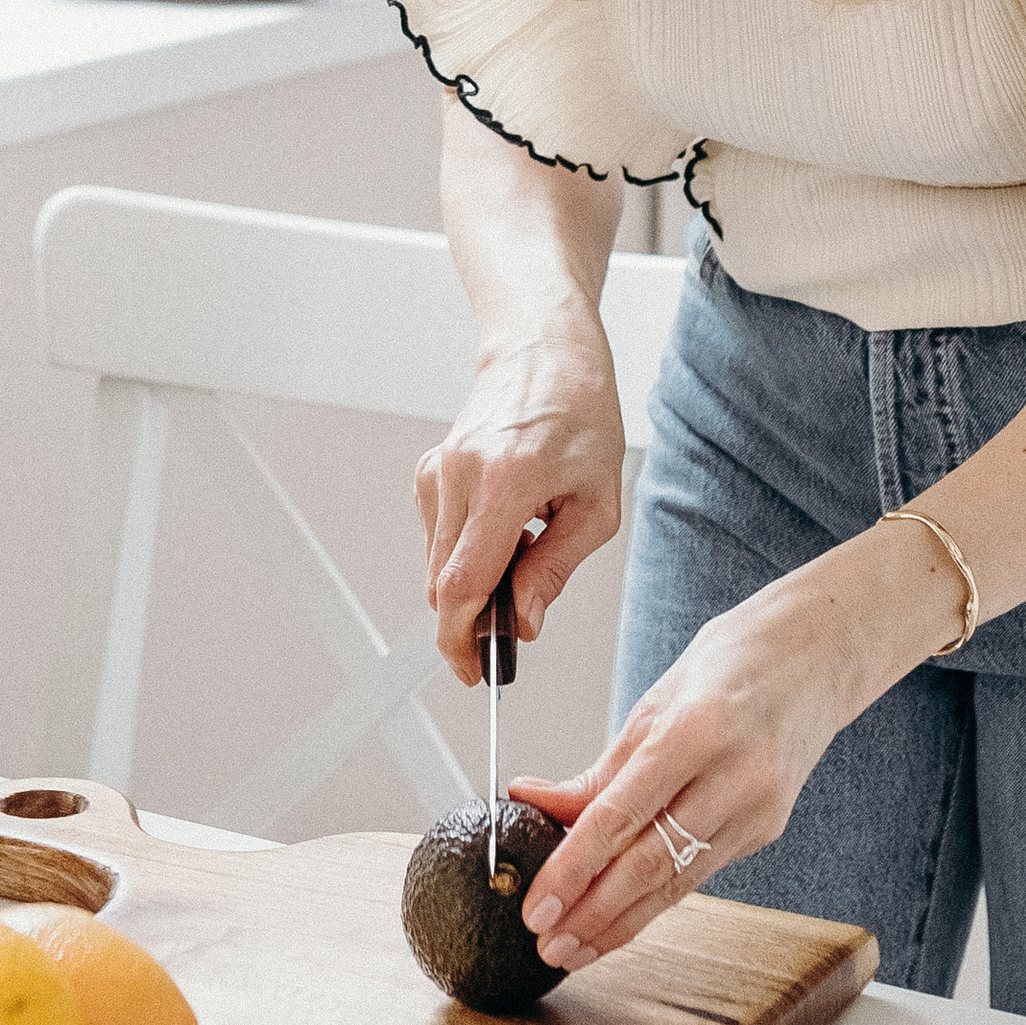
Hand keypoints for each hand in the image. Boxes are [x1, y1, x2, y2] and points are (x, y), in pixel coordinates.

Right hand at [416, 310, 626, 683]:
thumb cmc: (581, 417)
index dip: (463, 639)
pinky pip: (439, 538)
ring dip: (475, 580)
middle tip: (514, 623)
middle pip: (443, 583)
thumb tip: (522, 620)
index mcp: (506, 481)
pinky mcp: (428, 471)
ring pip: (439, 565)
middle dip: (472, 619)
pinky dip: (467, 551)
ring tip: (526, 547)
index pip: (465, 583)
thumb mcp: (597, 503)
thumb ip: (555, 568)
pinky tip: (504, 525)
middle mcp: (460, 474)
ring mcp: (437, 471)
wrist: (545, 354)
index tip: (475, 670)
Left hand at [512, 528, 928, 963]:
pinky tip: (620, 919)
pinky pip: (700, 871)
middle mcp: (734, 777)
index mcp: (697, 730)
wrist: (816, 657)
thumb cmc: (731, 664)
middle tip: (547, 944)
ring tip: (574, 950)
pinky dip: (656, 899)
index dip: (575, 868)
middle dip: (593, 914)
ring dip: (621, 923)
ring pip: (678, 882)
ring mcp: (759, 809)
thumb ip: (598, 769)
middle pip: (652, 864)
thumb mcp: (653, 702)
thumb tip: (532, 801)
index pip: (622, 815)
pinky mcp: (767, 829)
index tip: (538, 906)